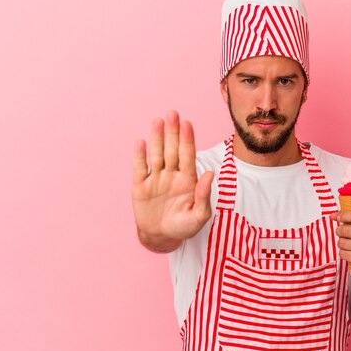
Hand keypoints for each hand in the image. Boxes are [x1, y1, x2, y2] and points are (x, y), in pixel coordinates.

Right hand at [132, 110, 213, 248]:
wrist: (162, 237)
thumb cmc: (184, 226)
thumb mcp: (199, 216)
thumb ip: (204, 195)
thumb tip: (209, 173)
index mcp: (188, 180)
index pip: (188, 155)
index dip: (187, 140)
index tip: (187, 124)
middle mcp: (172, 175)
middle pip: (172, 150)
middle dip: (173, 132)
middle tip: (173, 113)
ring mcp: (156, 179)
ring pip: (157, 155)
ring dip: (157, 139)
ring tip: (158, 121)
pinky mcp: (141, 186)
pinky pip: (140, 168)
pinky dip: (140, 156)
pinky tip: (141, 142)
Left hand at [330, 211, 350, 278]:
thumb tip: (333, 216)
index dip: (344, 215)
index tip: (337, 217)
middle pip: (345, 229)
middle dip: (339, 231)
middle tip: (343, 234)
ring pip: (342, 242)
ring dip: (341, 244)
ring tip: (349, 245)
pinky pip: (342, 253)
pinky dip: (343, 253)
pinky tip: (350, 253)